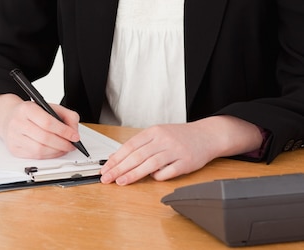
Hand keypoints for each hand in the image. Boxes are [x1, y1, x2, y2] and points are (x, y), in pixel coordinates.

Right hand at [0, 93, 81, 158]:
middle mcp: (17, 122)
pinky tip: (55, 151)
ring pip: (40, 150)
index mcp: (26, 108)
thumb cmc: (31, 112)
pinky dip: (49, 156)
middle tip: (72, 144)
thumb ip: (66, 115)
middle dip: (63, 144)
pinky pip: (35, 157)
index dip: (63, 131)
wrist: (9, 116)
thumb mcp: (49, 107)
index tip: (74, 136)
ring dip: (57, 152)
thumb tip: (74, 131)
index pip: (47, 122)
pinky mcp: (14, 149)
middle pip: (45, 138)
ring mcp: (14, 137)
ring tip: (65, 148)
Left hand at [99, 116, 262, 184]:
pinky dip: (158, 176)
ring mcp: (174, 151)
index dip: (116, 158)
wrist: (206, 135)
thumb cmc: (179, 136)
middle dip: (119, 168)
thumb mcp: (159, 133)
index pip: (129, 145)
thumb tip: (121, 158)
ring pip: (149, 164)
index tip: (105, 168)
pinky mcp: (186, 162)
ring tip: (121, 181)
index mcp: (153, 131)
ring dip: (133, 174)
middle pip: (137, 155)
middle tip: (107, 178)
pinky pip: (168, 172)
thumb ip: (142, 144)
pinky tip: (151, 179)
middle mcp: (163, 139)